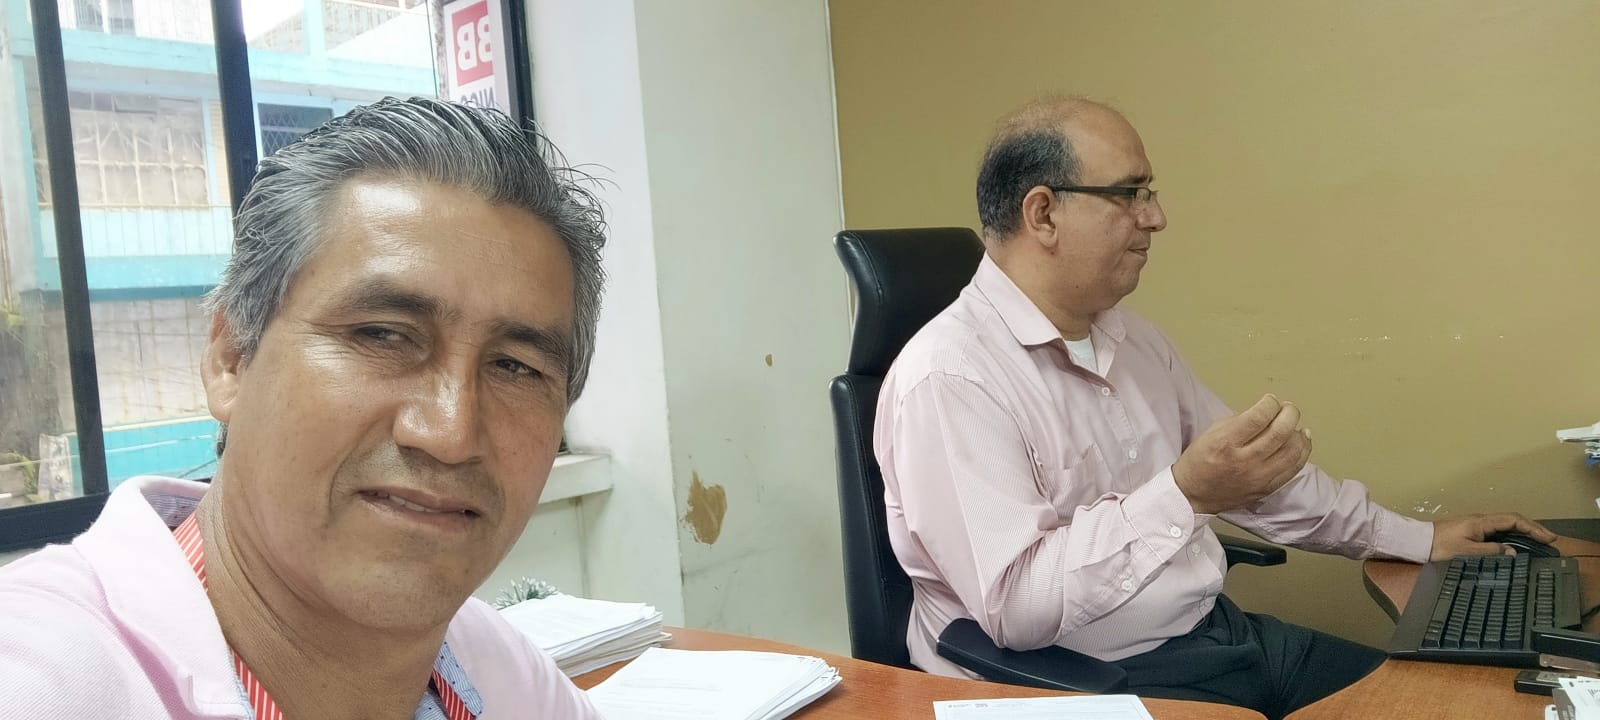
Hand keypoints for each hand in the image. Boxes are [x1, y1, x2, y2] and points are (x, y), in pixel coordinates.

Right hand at [1173, 394, 1312, 514]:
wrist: (1194, 494)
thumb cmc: (1200, 461)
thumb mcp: (1211, 433)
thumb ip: (1238, 421)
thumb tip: (1264, 412)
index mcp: (1225, 443)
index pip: (1259, 417)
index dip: (1270, 404)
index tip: (1270, 401)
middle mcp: (1244, 461)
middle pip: (1280, 432)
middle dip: (1289, 413)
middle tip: (1287, 409)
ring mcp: (1258, 477)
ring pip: (1292, 450)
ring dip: (1298, 432)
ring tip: (1294, 424)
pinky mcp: (1267, 488)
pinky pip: (1294, 468)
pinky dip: (1302, 451)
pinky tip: (1301, 440)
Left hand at [1429, 513, 1558, 560]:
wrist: (1417, 542)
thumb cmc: (1439, 546)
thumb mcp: (1466, 552)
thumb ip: (1491, 552)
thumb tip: (1512, 553)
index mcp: (1482, 522)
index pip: (1514, 520)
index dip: (1533, 528)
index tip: (1548, 537)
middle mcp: (1481, 520)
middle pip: (1513, 521)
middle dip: (1533, 529)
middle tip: (1549, 540)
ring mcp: (1476, 525)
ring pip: (1506, 525)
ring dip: (1523, 532)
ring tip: (1538, 542)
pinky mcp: (1471, 531)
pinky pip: (1497, 530)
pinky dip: (1511, 535)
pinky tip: (1515, 545)